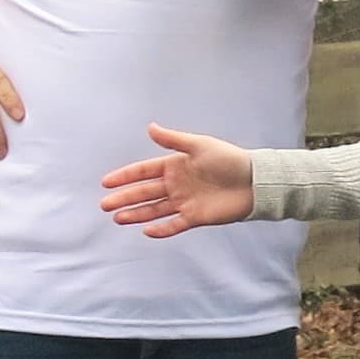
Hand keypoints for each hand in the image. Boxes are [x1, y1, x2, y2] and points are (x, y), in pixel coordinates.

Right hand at [100, 124, 255, 236]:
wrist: (255, 181)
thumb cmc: (230, 159)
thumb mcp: (200, 145)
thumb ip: (174, 140)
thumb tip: (150, 127)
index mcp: (175, 165)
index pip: (144, 171)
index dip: (125, 176)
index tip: (106, 182)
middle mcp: (177, 184)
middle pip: (145, 192)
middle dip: (124, 198)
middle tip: (104, 204)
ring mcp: (185, 201)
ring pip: (154, 209)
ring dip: (136, 214)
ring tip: (117, 218)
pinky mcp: (195, 217)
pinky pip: (174, 224)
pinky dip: (161, 229)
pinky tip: (145, 231)